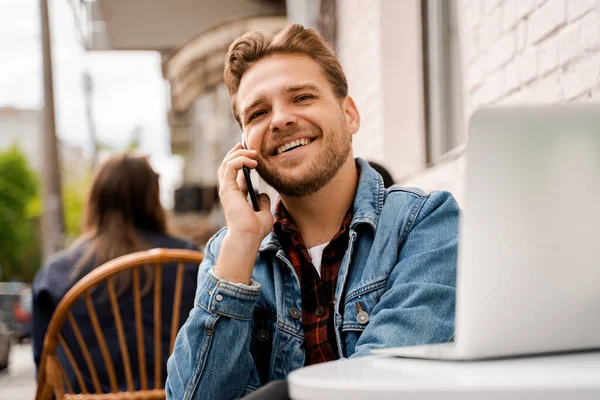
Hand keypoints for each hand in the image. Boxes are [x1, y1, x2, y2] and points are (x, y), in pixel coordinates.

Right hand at [214, 143, 272, 283]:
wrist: (248, 236)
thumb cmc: (255, 230)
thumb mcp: (264, 213)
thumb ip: (263, 202)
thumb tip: (264, 194)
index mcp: (236, 196)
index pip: (235, 173)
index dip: (242, 161)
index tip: (253, 154)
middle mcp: (229, 191)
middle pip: (228, 165)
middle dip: (236, 152)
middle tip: (246, 144)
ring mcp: (226, 189)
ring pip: (226, 163)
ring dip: (239, 154)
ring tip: (252, 152)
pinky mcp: (227, 188)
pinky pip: (230, 166)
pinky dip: (240, 160)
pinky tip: (252, 161)